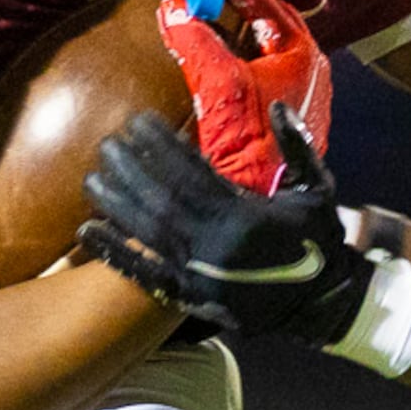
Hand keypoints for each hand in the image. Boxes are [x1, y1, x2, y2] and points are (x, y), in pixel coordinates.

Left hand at [78, 107, 372, 346]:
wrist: (322, 303)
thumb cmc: (319, 241)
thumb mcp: (317, 190)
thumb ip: (297, 147)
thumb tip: (279, 106)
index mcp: (243, 214)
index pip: (191, 172)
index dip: (161, 145)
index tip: (138, 121)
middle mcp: (214, 243)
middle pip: (161, 198)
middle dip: (131, 168)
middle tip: (107, 142)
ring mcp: (199, 272)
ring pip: (147, 232)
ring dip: (116, 203)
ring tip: (91, 178)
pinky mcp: (191, 297)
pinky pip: (146, 274)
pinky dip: (115, 253)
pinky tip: (88, 232)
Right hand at [158, 0, 331, 190]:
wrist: (265, 196)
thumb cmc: (251, 140)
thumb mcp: (217, 82)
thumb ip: (195, 40)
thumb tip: (173, 9)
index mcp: (303, 53)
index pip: (268, 3)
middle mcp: (314, 73)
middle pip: (276, 27)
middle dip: (245, 14)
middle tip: (216, 6)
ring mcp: (308, 99)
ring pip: (276, 56)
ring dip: (248, 43)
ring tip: (219, 37)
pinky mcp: (297, 123)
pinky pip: (276, 82)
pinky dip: (253, 71)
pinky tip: (231, 80)